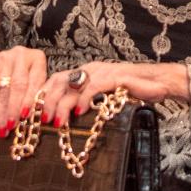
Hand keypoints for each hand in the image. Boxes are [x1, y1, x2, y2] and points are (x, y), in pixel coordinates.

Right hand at [0, 45, 47, 134]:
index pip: (35, 81)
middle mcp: (20, 55)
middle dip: (14, 109)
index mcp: (37, 59)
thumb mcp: (32, 82)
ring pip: (2, 90)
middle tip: (11, 126)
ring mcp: (3, 58)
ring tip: (1, 129)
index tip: (26, 116)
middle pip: (18, 85)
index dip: (30, 100)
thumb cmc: (19, 78)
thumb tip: (36, 120)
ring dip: (1, 113)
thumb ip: (35, 96)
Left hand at [33, 60, 190, 126]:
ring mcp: (101, 72)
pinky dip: (83, 99)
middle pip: (58, 81)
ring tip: (55, 120)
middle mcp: (90, 69)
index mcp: (85, 73)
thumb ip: (86, 102)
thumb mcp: (103, 98)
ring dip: (61, 103)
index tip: (32, 113)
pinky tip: (78, 111)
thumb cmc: (131, 92)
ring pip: (72, 85)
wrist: (158, 83)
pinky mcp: (114, 78)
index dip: (41, 96)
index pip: (55, 81)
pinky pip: (93, 87)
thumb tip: (67, 118)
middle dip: (45, 101)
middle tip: (39, 120)